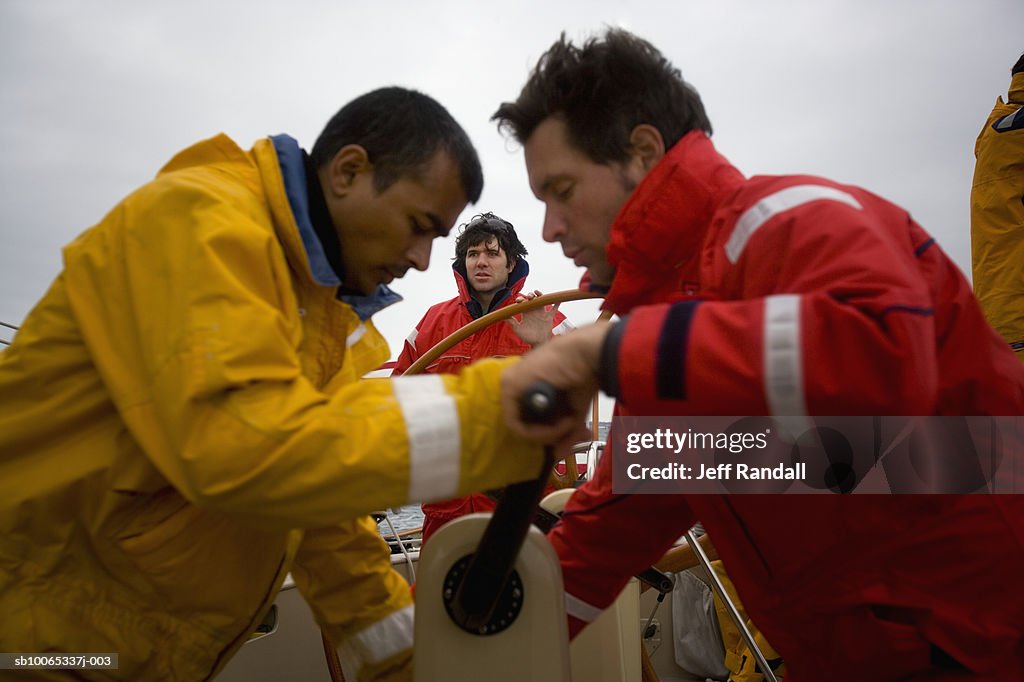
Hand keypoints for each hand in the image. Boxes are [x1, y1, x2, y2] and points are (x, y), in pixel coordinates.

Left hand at [500, 322, 610, 445]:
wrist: (589, 354)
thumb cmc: (584, 374)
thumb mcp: (574, 410)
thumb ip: (566, 433)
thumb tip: (559, 454)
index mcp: (528, 386)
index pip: (527, 418)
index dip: (547, 432)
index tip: (567, 434)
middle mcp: (516, 384)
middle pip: (524, 423)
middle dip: (549, 435)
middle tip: (570, 433)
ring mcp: (510, 383)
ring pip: (518, 426)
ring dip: (547, 433)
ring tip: (568, 425)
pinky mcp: (510, 385)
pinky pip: (515, 423)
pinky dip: (537, 432)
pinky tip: (558, 425)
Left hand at [507, 290, 557, 346]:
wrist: (537, 343)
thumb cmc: (527, 337)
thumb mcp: (517, 329)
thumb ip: (512, 322)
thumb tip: (503, 317)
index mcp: (526, 313)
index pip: (523, 303)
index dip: (520, 299)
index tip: (519, 301)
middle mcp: (534, 311)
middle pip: (533, 299)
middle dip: (530, 295)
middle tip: (529, 297)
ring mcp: (542, 313)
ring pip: (542, 301)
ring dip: (540, 295)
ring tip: (537, 292)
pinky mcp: (549, 317)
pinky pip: (554, 308)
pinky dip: (557, 303)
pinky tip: (558, 298)